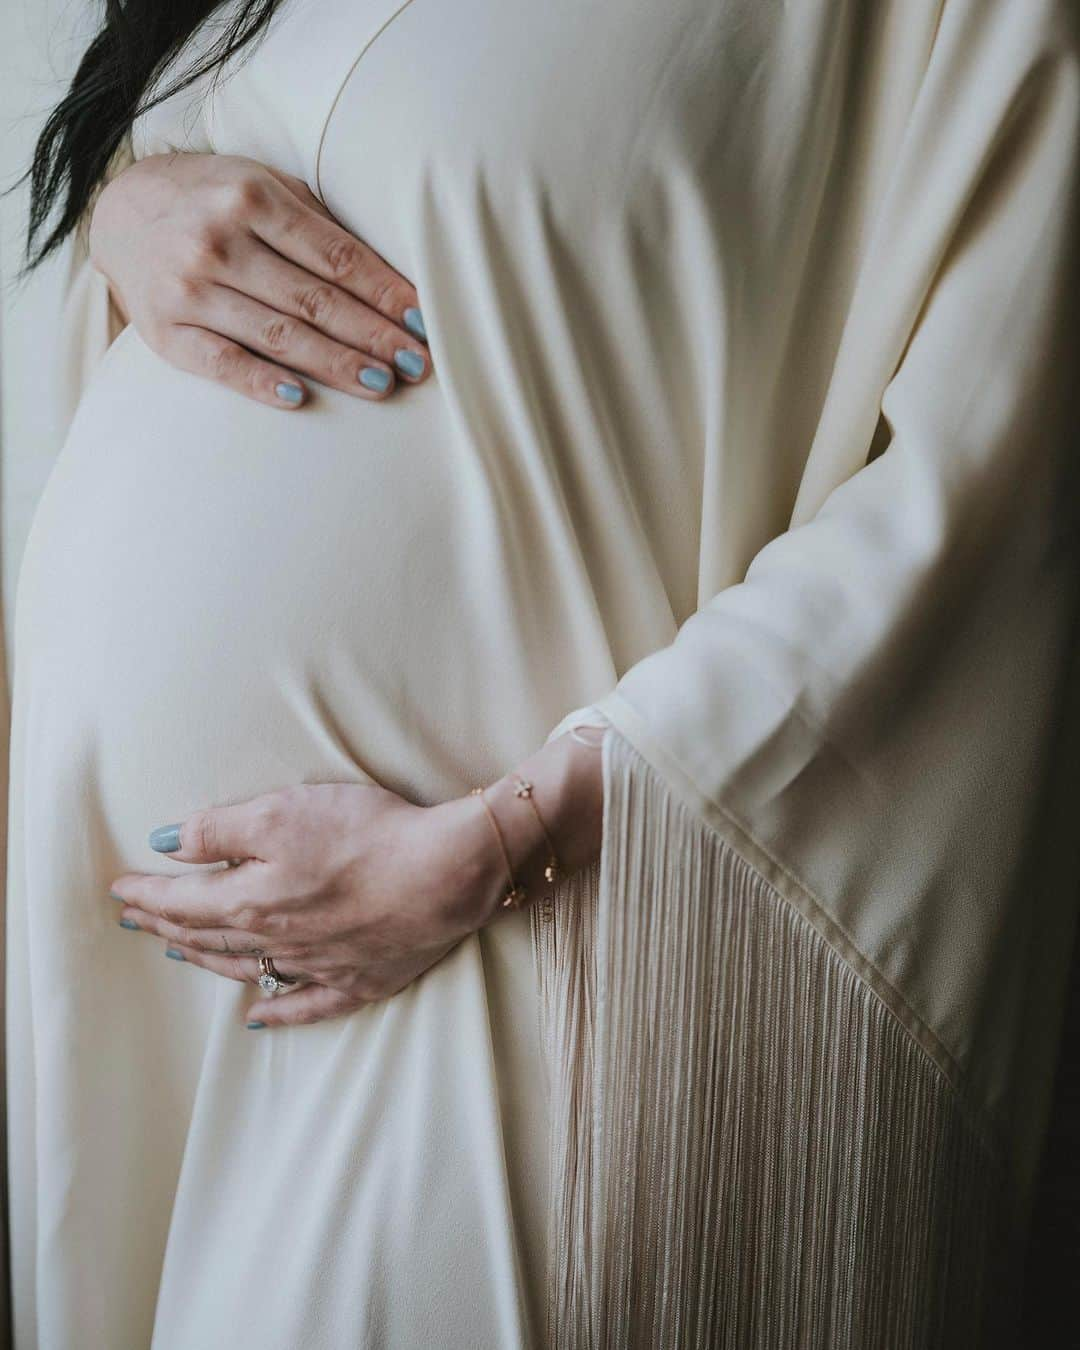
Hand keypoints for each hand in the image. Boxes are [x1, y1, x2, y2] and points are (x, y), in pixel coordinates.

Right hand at [88, 151, 430, 408]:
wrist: (122, 210)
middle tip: (418, 363)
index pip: (336, 256)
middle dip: (373, 335)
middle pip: (314, 299)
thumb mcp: (264, 188)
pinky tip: (301, 399)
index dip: (384, 292)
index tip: (423, 322)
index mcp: (253, 198)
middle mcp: (219, 240)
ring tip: (382, 385)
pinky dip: (261, 382)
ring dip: (336, 364)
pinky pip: (221, 362)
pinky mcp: (166, 330)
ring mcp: (189, 288)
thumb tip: (393, 280)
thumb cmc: (215, 201)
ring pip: (278, 335)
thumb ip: (318, 225)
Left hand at [107, 730, 604, 1027]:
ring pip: (247, 969)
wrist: (446, 873)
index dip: (146, 895)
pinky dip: (275, 1012)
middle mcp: (276, 942)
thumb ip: (219, 831)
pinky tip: (256, 1017)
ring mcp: (318, 966)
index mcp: (249, 901)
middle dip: (166, 926)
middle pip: (206, 937)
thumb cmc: (366, 835)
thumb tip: (164, 846)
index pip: (181, 901)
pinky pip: (304, 1004)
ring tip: (179, 955)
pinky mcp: (359, 979)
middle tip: (136, 921)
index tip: (119, 890)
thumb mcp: (283, 812)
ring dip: (207, 961)